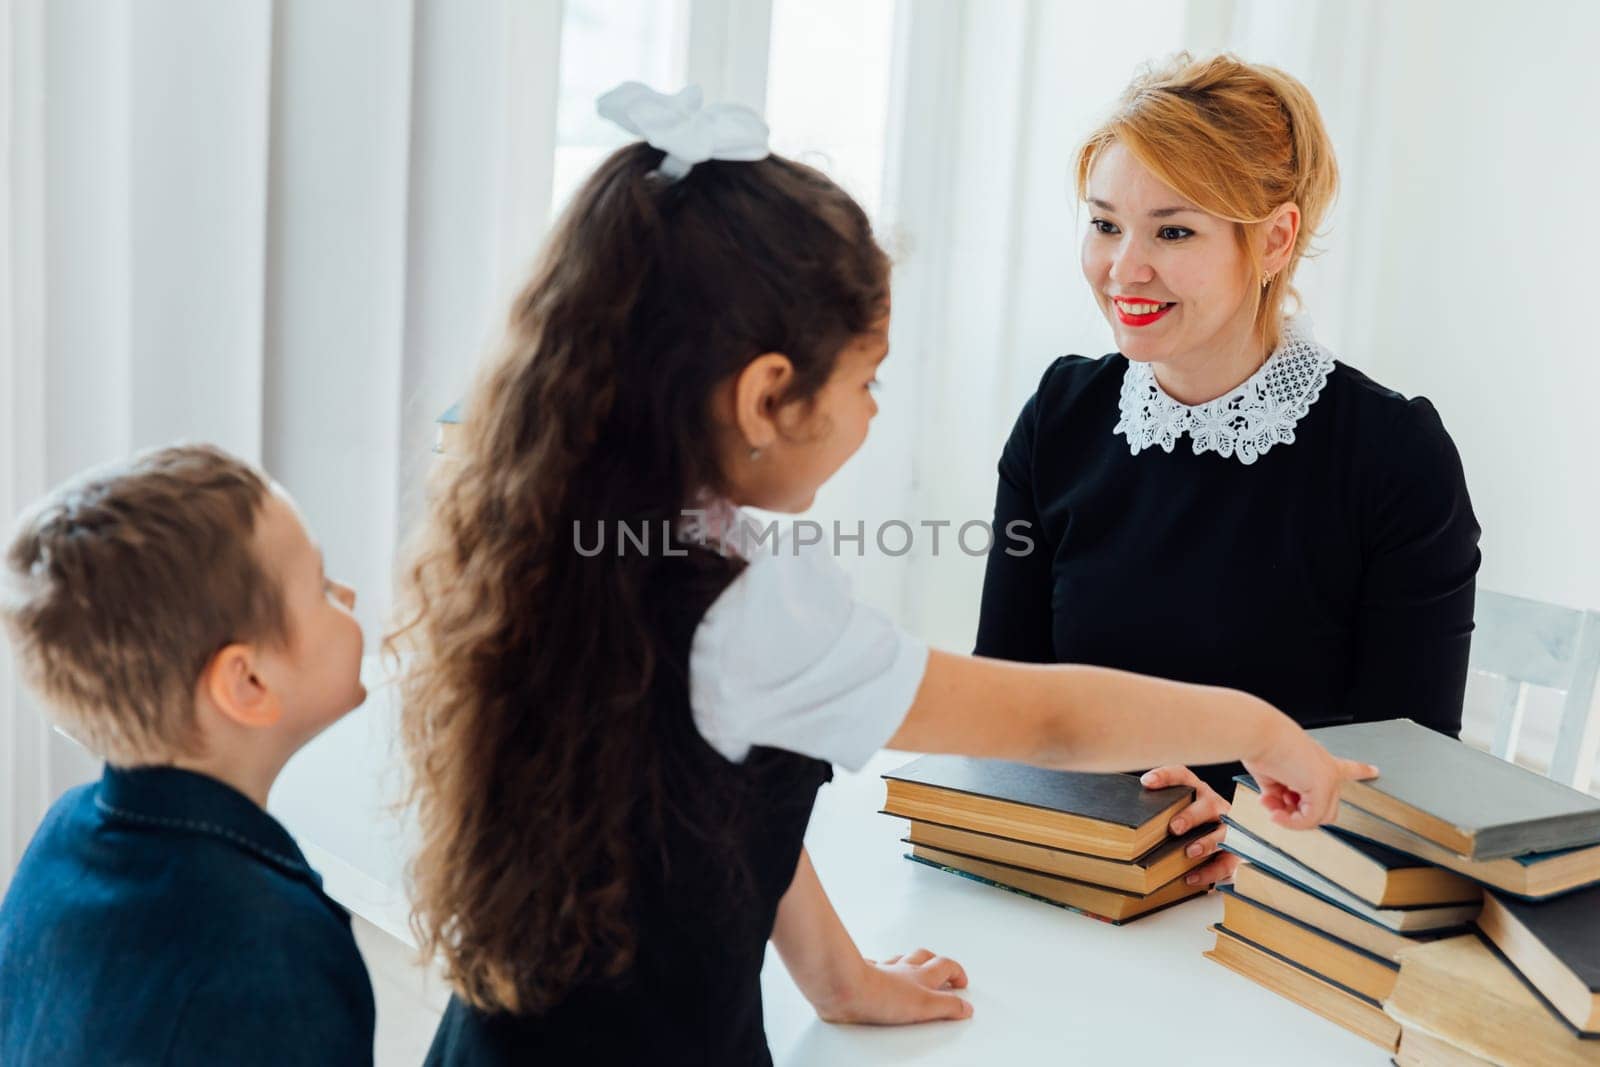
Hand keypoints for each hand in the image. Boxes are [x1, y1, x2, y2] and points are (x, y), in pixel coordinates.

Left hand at [816, 948, 972, 1024]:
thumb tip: (965, 1007)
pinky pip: (875, 966)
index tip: (961, 982)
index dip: (956, 972)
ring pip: (901, 959)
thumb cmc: (881, 996)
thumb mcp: (924, 1006)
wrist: (846, 989)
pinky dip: (882, 967)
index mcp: (920, 975)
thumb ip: (947, 1006)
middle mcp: (902, 969)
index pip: (945, 966)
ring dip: (912, 961)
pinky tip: (879, 969)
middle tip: (944, 970)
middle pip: (925, 957)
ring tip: (916, 965)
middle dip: (937, 962)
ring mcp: (882, 971)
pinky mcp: (863, 975)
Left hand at [1139, 765, 1237, 887]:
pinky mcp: (1235, 853)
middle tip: (1173, 827)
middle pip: (1207, 805)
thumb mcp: (1175, 811)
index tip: (1146, 782)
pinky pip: (1227, 863)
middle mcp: (1215, 806)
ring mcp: (1228, 829)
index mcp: (1197, 791)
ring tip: (1190, 852)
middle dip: (1191, 816)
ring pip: (1223, 833)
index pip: (1183, 776)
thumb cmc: (1190, 824)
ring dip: (1206, 843)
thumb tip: (1120, 824)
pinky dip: (1209, 872)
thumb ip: (1157, 812)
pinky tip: (1191, 878)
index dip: (1165, 777)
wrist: (1226, 841)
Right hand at [1243, 713, 1378, 828]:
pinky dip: (1290, 822)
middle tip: (1277, 808)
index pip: (1347, 766)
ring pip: (1318, 817)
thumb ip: (1280, 795)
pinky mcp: (1322, 788)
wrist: (1260, 735)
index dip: (1361, 770)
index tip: (1375, 771)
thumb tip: (1279, 811)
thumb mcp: (1272, 775)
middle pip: (1325, 808)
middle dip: (1298, 813)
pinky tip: (1275, 813)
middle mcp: (1327, 769)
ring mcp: (1328, 779)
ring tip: (1273, 811)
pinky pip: (1309, 819)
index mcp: (1317, 761)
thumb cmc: (1262, 746)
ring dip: (1291, 819)